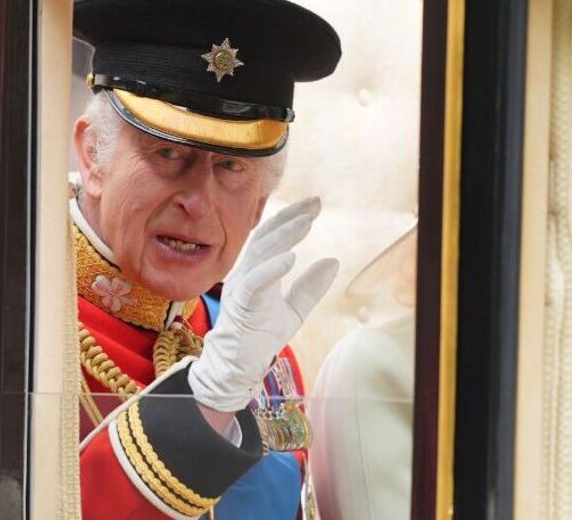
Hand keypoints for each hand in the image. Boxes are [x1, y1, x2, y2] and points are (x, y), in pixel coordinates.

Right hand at [188, 196, 338, 412]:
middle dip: (290, 217)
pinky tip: (292, 257)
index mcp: (257, 271)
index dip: (292, 218)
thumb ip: (311, 287)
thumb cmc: (260, 337)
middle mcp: (246, 273)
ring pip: (261, 252)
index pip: (273, 236)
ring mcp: (241, 287)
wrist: (238, 367)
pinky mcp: (241, 305)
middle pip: (266, 236)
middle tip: (314, 203)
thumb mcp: (294, 310)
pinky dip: (272, 268)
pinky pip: (256, 282)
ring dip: (285, 235)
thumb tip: (334, 261)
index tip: (314, 204)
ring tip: (306, 222)